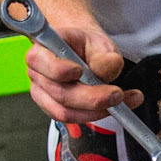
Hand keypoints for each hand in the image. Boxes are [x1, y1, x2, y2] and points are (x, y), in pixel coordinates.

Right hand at [24, 12, 142, 124]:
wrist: (81, 50)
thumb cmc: (83, 44)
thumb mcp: (98, 42)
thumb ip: (103, 54)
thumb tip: (110, 64)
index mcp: (42, 49)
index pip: (39, 61)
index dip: (58, 69)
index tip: (79, 71)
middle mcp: (38, 73)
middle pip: (59, 93)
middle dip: (92, 98)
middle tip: (117, 94)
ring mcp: (43, 93)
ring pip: (66, 111)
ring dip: (97, 110)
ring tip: (123, 100)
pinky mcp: (53, 108)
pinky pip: (73, 118)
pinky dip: (97, 114)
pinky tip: (116, 106)